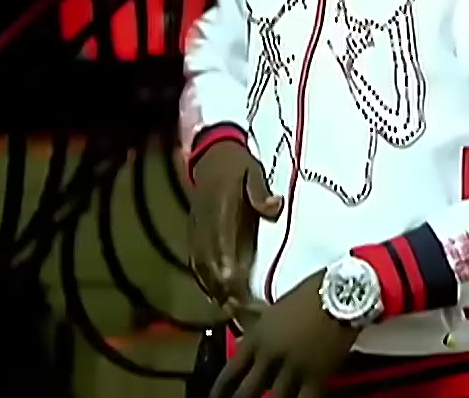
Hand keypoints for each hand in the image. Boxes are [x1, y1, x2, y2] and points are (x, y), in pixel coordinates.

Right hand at [188, 141, 282, 310]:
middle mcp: (205, 228)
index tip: (243, 292)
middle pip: (212, 267)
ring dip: (216, 290)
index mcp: (220, 213)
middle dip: (226, 291)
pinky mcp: (195, 236)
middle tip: (244, 313)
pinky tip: (217, 295)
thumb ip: (260, 191)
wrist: (212, 157)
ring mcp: (197, 234)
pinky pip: (196, 264)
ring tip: (233, 311)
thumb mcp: (253, 171)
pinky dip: (206, 281)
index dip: (231, 273)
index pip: (222, 249)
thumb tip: (274, 207)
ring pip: (202, 269)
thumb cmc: (238, 166)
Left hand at [210, 272, 357, 397]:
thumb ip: (254, 327)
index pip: (229, 373)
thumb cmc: (307, 296)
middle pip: (247, 392)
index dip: (219, 391)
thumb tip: (238, 344)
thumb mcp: (274, 309)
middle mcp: (269, 357)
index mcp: (256, 339)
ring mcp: (293, 368)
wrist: (340, 292)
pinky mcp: (317, 376)